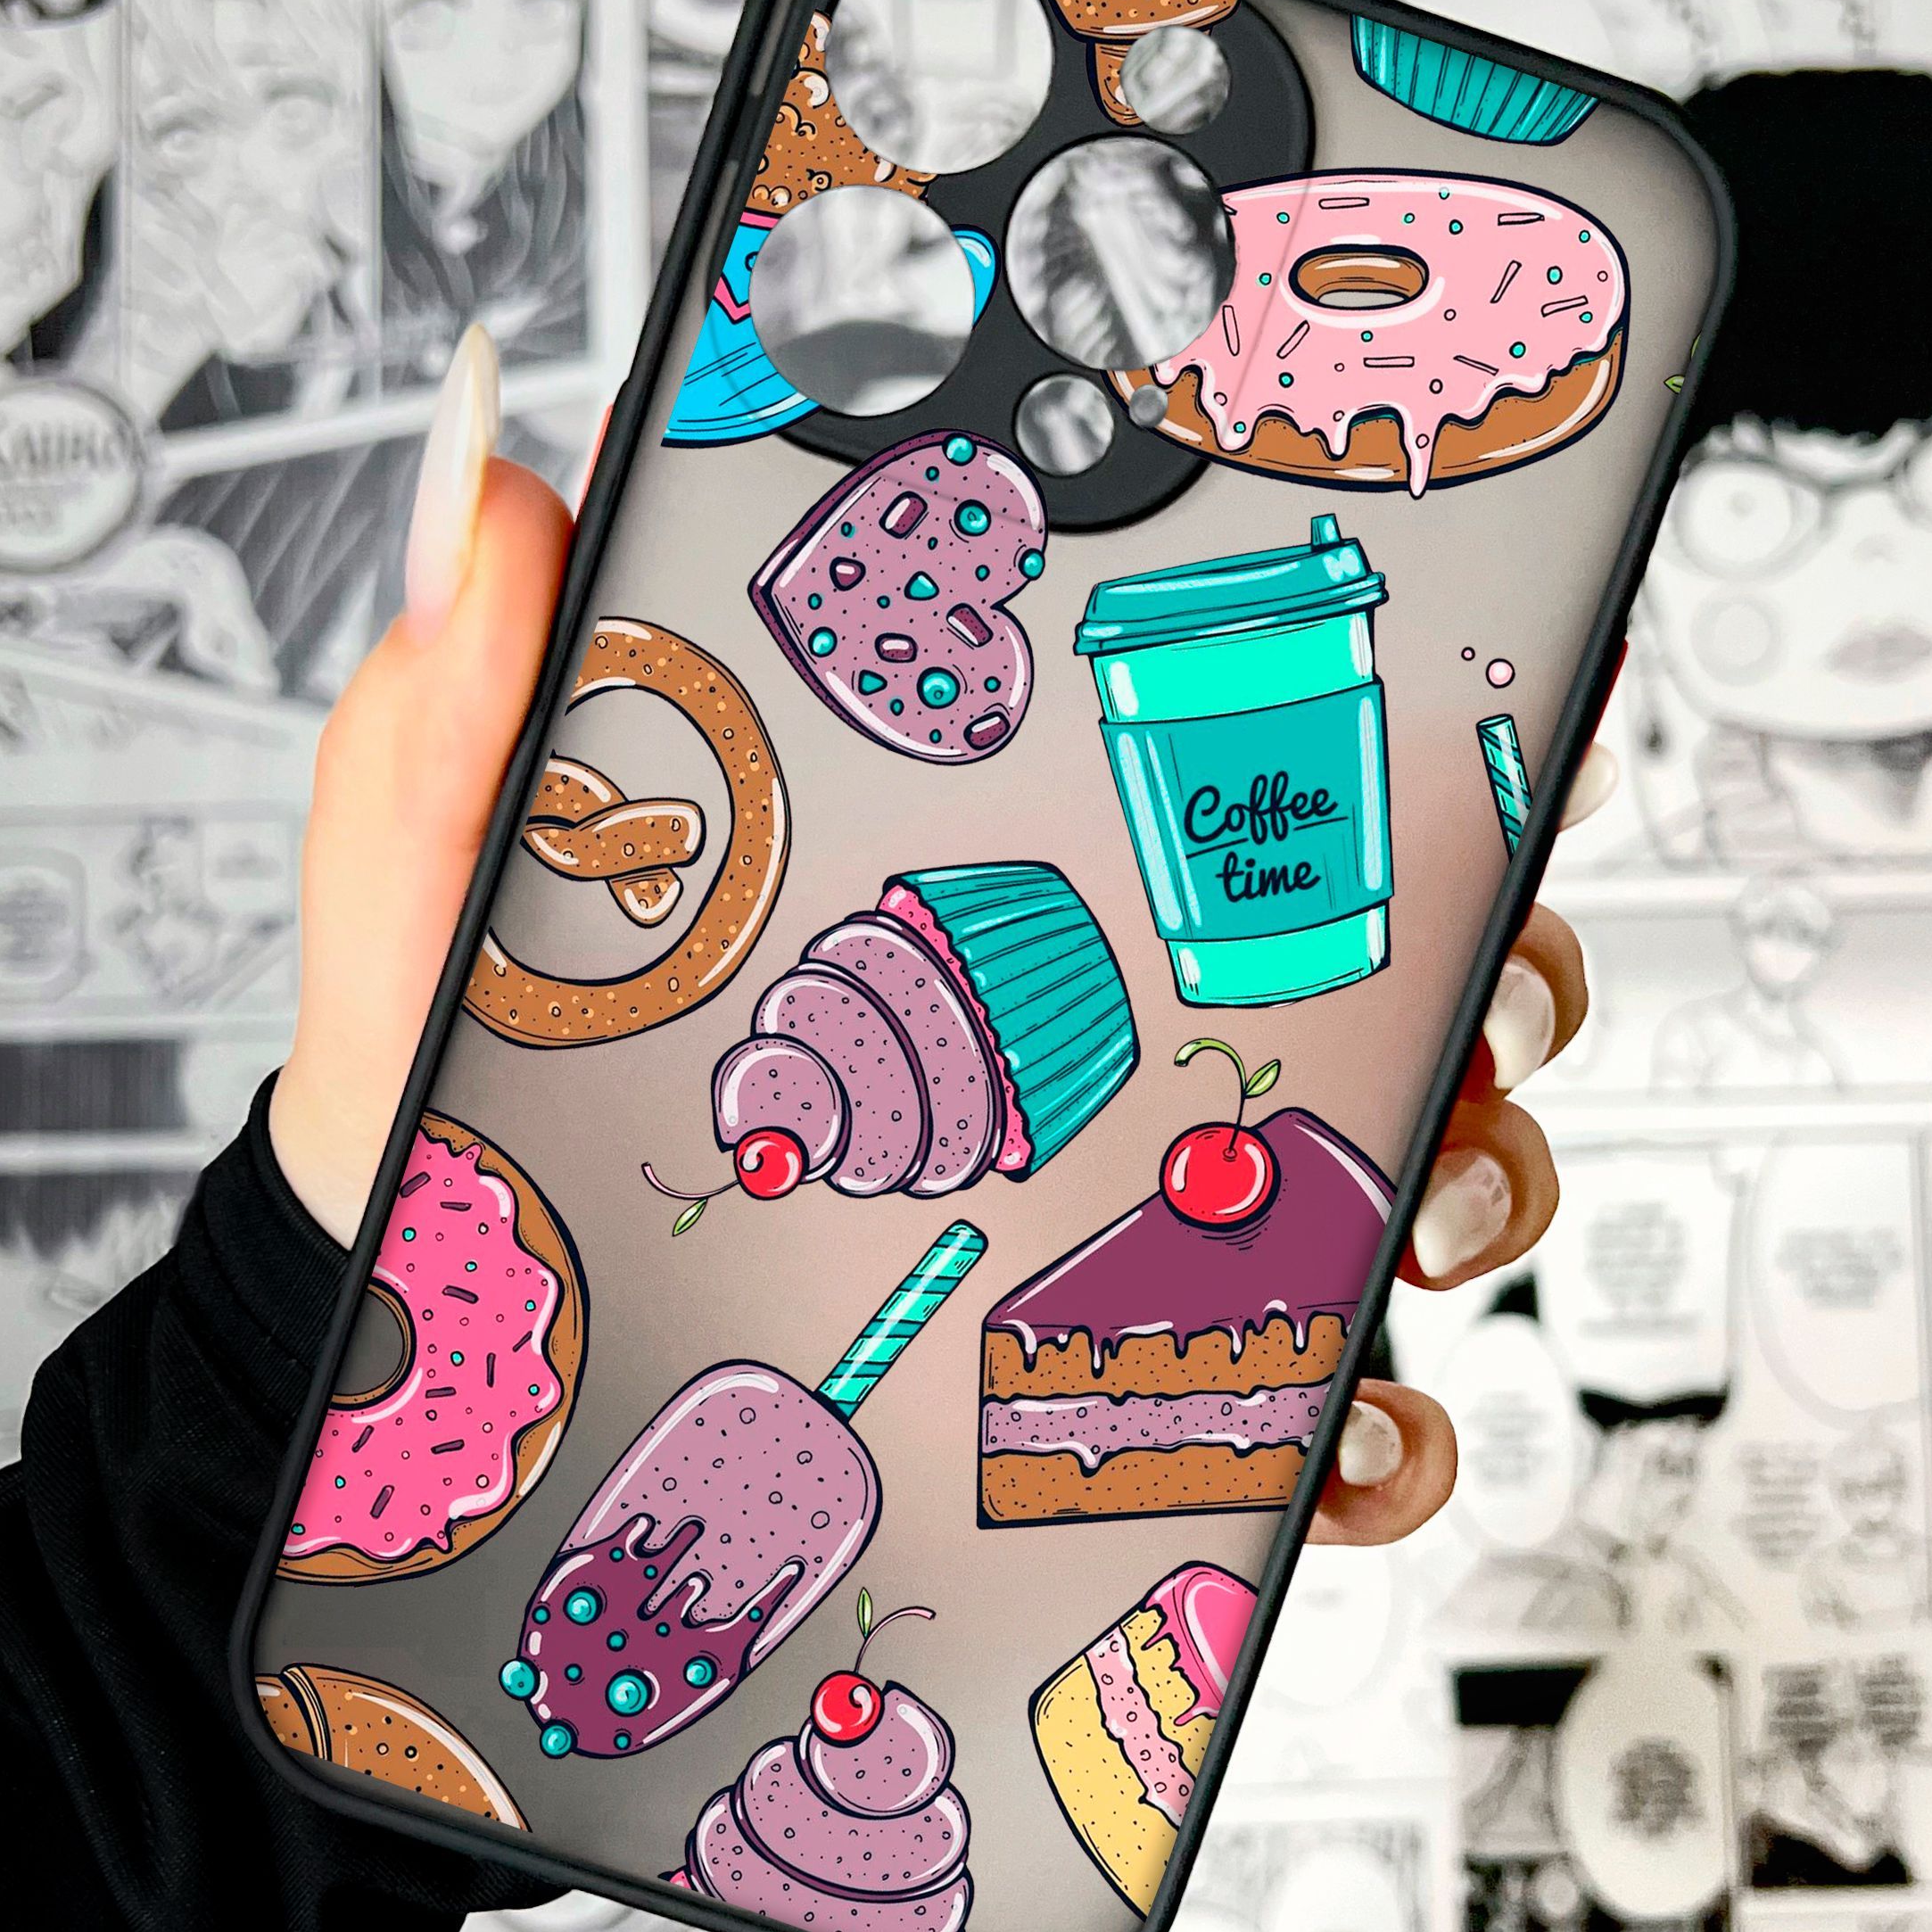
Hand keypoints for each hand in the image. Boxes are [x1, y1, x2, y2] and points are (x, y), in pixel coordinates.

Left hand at [269, 327, 1589, 1560]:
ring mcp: (1115, 1219)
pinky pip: (1319, 1418)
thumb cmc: (455, 1149)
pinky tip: (1343, 1434)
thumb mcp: (437, 925)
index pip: (1193, 745)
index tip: (1482, 661)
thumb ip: (458, 725)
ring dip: (1476, 1165)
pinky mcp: (1121, 1415)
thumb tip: (495, 494)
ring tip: (1417, 1202)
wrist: (442, 1437)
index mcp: (958, 880)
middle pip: (1371, 944)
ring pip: (1398, 1160)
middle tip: (1477, 963)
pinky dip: (1385, 1432)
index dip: (1377, 685)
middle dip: (1495, 940)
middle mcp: (1078, 1034)